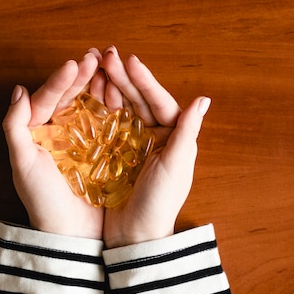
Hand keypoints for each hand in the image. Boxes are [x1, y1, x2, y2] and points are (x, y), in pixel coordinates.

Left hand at [2, 50, 106, 238]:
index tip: (75, 64)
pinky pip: (106, 125)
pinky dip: (112, 108)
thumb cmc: (43, 202)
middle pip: (69, 98)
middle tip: (97, 56)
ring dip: (98, 86)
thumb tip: (19, 90)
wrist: (70, 235)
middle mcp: (57, 134)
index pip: (47, 99)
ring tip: (110, 68)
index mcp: (36, 133)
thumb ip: (14, 127)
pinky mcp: (101, 153)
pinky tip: (121, 94)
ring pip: (88, 106)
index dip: (60, 81)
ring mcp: (80, 143)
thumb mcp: (22, 164)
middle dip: (82, 76)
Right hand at [101, 47, 210, 247]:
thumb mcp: (175, 165)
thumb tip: (203, 99)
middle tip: (105, 57)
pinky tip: (89, 95)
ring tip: (95, 70)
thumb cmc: (160, 202)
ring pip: (123, 110)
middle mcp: (156, 138)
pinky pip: (108, 126)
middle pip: (140, 101)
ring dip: (111, 89)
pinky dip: (100, 110)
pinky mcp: (115, 156)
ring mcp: (134, 146)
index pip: (161, 102)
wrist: (135, 236)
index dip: (146, 81)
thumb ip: (187, 131)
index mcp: (174, 138)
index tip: (130, 61)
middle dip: (124, 79)